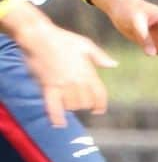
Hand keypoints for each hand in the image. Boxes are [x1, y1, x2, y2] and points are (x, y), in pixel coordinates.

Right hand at [8, 7, 116, 126]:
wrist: (38, 36)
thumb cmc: (62, 38)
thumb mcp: (85, 45)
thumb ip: (100, 57)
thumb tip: (114, 64)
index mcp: (88, 72)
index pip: (100, 95)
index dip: (101, 105)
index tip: (98, 110)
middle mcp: (77, 80)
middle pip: (86, 103)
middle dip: (85, 105)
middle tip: (80, 103)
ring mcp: (62, 84)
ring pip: (72, 106)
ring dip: (71, 107)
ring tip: (68, 103)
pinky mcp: (47, 86)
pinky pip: (53, 106)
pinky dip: (56, 117)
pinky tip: (58, 124)